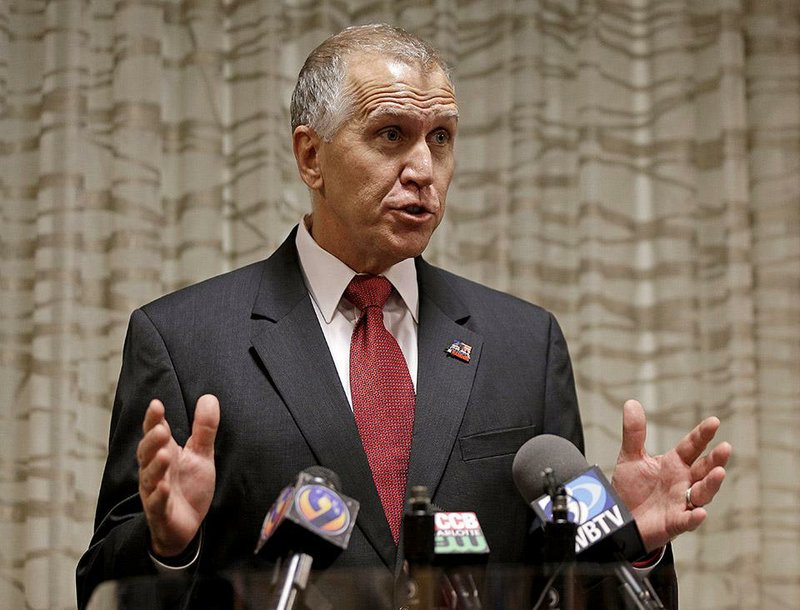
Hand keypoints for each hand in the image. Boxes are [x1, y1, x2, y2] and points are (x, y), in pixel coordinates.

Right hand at [137, 394, 219, 556]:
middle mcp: (155, 471)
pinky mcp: (161, 513)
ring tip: (164, 454)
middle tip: (161, 429)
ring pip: (150, 478)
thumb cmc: (189, 486)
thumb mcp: (201, 454)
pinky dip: (158, 496)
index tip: (156, 404)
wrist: (186, 526)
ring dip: (155, 467)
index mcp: (164, 453)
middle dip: (152, 441)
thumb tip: (209, 397)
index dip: (153, 419)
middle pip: (147, 453)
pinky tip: (163, 487)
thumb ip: (204, 429)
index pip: (155, 433)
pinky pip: (157, 504)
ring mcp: (155, 492)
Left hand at [611, 399, 730, 551]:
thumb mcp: (631, 457)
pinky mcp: (674, 523)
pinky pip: (687, 520)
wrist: (621, 518)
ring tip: (719, 473)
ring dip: (711, 484)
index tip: (714, 422)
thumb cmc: (632, 489)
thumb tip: (631, 402)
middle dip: (716, 460)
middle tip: (725, 447)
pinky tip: (700, 513)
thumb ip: (634, 433)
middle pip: (704, 470)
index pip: (692, 447)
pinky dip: (694, 517)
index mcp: (675, 464)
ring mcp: (681, 503)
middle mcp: (683, 483)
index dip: (702, 435)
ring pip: (702, 494)